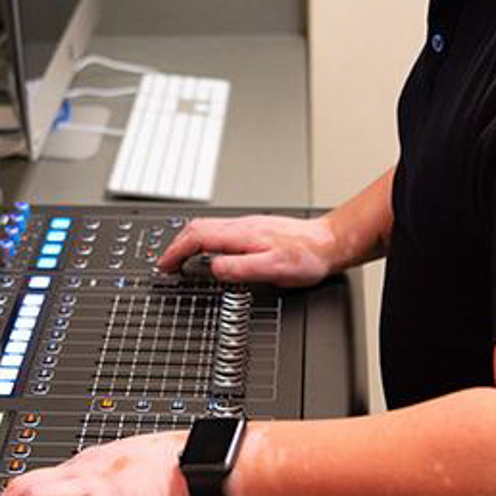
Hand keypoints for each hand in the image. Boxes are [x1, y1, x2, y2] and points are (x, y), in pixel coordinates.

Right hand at [156, 214, 338, 285]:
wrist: (330, 242)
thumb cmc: (308, 256)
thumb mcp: (274, 269)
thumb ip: (240, 269)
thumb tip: (213, 268)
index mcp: (241, 234)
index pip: (197, 237)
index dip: (176, 252)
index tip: (164, 265)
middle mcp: (242, 226)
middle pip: (197, 228)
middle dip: (176, 245)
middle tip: (166, 263)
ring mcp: (248, 226)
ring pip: (208, 228)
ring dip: (188, 242)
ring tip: (181, 258)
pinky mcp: (256, 230)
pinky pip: (220, 231)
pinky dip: (203, 241)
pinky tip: (209, 252)